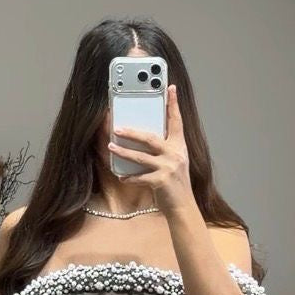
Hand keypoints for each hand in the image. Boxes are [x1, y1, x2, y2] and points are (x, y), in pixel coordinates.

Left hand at [109, 84, 192, 212]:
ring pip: (140, 157)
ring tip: (111, 147)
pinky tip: (121, 177)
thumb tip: (143, 139)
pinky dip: (129, 177)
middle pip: (150, 138)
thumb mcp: (174, 162)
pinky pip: (140, 177)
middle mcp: (175, 154)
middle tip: (117, 127)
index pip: (176, 121)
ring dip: (124, 152)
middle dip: (132, 132)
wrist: (183, 207)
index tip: (170, 87)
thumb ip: (164, 149)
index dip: (173, 104)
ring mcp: (168, 167)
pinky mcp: (161, 181)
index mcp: (179, 146)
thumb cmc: (175, 184)